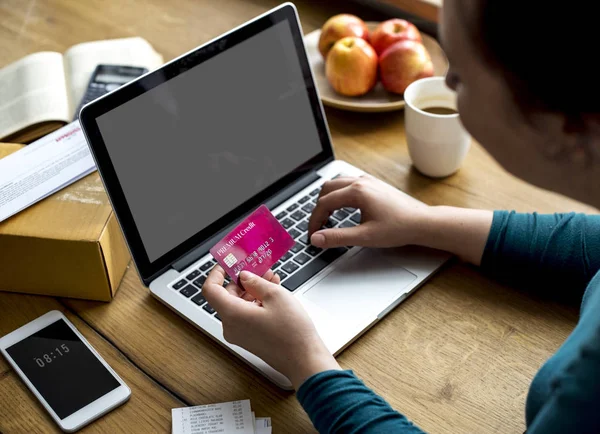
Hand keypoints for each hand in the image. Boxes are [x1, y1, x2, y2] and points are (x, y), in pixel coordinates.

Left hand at [202, 266, 340, 388]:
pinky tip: (272, 294)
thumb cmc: (292, 332)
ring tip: (271, 280)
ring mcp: (239, 334)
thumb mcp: (276, 295)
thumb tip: (244, 276)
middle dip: (242, 280)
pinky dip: (255, 302)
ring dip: (252, 290)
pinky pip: (245, 315)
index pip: (210, 289)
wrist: (304, 360)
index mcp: (232, 314)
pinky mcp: (248, 338)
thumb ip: (255, 281)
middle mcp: (231, 326)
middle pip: (226, 296)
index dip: (216, 273)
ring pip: (238, 305)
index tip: (226, 263)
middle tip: (258, 268)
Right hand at [308, 175, 429, 248]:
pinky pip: (347, 182)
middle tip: (318, 226)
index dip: (314, 220)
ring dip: (327, 198)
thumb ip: (338, 237)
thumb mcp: (365, 237)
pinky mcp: (373, 183)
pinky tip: (342, 207)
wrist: (421, 223)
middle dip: (318, 208)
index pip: (324, 203)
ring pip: (336, 183)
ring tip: (326, 217)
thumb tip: (316, 239)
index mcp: (357, 192)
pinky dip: (338, 194)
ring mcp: (368, 180)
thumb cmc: (398, 228)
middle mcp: (361, 182)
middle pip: (327, 189)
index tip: (312, 234)